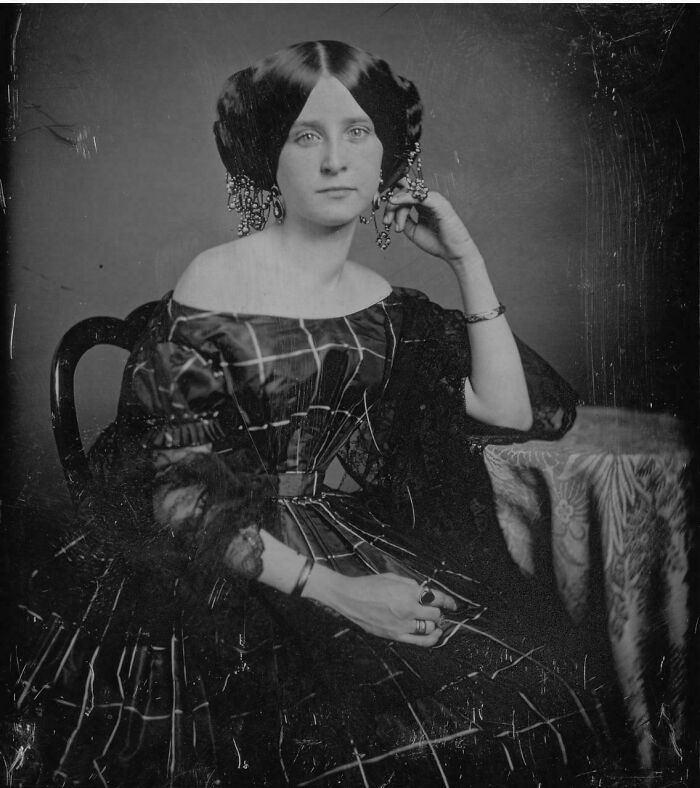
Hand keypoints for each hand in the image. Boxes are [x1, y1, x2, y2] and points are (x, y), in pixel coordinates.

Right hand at [327, 572, 457, 646]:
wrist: (350, 598)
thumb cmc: (370, 585)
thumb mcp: (393, 578)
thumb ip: (412, 585)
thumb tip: (425, 592)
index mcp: (407, 592)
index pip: (437, 598)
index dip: (448, 601)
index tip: (453, 604)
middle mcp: (407, 609)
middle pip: (435, 614)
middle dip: (438, 611)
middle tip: (437, 610)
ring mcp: (401, 625)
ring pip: (430, 628)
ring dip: (434, 624)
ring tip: (434, 621)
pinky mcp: (395, 635)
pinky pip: (420, 641)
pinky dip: (431, 638)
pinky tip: (434, 634)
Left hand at [382, 180, 478, 265]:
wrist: (453, 253)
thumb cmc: (436, 243)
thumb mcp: (413, 231)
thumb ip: (403, 220)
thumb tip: (391, 212)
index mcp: (423, 205)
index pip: (404, 197)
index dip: (392, 205)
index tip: (386, 220)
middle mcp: (429, 199)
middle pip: (404, 193)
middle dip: (391, 206)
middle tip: (387, 222)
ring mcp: (434, 200)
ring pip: (409, 194)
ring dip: (396, 205)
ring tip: (391, 222)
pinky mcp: (439, 203)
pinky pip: (419, 196)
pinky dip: (405, 198)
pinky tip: (395, 202)